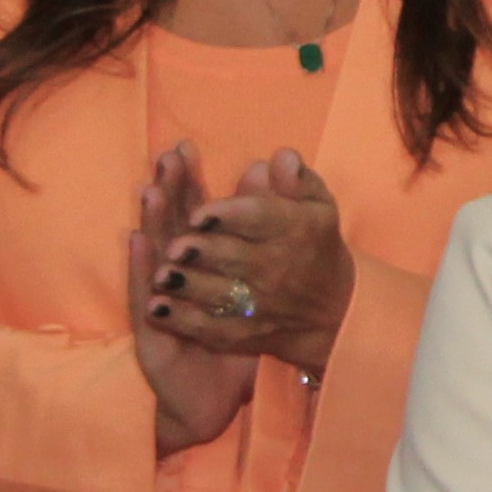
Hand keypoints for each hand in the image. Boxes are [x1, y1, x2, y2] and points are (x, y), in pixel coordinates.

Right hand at [125, 147, 254, 453]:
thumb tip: (264, 203)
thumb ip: (254, 249)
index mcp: (198, 270)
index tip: (186, 150)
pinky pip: (145, 294)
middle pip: (169, 228)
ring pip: (153, 255)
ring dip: (150, 221)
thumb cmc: (225, 350)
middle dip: (168, 191)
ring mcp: (160, 302)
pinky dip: (140, 267)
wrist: (206, 405)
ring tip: (150, 186)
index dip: (188, 186)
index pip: (191, 220)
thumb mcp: (248, 298)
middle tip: (168, 155)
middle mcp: (173, 280)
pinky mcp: (153, 329)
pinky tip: (136, 240)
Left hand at [154, 149, 351, 379]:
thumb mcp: (317, 205)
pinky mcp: (244, 333)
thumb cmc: (314, 244)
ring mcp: (259, 305)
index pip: (261, 219)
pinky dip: (183, 320)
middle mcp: (277, 269)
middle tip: (174, 246)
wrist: (333, 309)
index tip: (199, 212)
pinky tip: (158, 308)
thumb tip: (280, 158)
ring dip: (189, 285)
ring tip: (162, 275)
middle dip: (203, 252)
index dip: (228, 216)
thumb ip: (296, 179)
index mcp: (295, 230)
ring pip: (219, 295)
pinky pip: (211, 328)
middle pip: (235, 258)